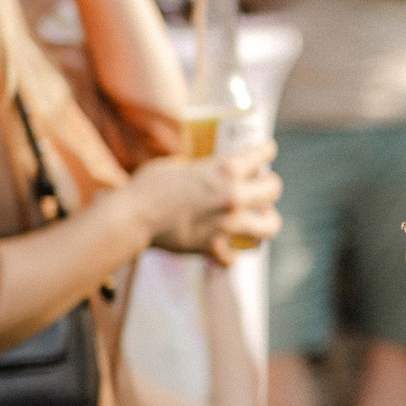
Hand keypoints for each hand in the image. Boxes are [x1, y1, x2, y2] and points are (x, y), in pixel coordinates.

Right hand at [135, 138, 280, 263]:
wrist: (132, 218)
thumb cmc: (148, 186)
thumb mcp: (175, 164)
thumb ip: (198, 166)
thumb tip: (203, 168)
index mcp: (226, 169)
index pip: (262, 154)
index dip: (266, 150)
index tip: (267, 151)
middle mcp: (234, 195)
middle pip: (274, 189)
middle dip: (270, 186)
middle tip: (262, 186)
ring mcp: (228, 223)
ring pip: (270, 226)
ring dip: (266, 221)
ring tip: (259, 219)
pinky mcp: (215, 246)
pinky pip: (234, 255)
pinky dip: (230, 253)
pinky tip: (227, 248)